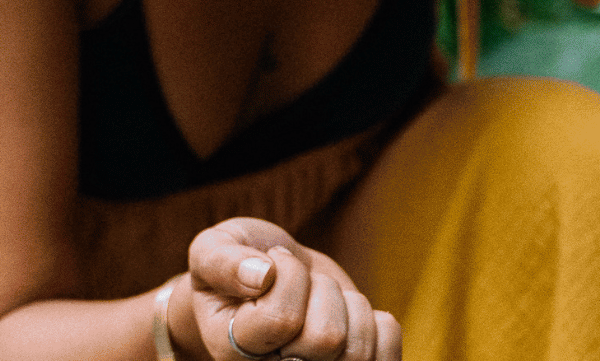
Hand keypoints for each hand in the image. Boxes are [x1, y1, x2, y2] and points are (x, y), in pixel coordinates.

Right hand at [182, 218, 400, 360]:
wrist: (272, 278)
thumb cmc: (240, 261)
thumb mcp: (213, 249)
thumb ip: (221, 261)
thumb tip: (262, 276)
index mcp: (231, 351)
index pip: (281, 321)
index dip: (288, 277)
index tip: (273, 264)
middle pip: (326, 339)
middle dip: (321, 290)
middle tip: (302, 286)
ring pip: (358, 347)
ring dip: (348, 305)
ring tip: (324, 302)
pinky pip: (386, 344)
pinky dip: (378, 321)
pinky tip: (351, 315)